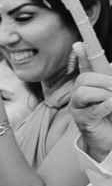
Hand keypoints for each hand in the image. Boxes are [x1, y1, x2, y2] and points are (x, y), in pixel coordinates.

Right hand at [71, 43, 111, 162]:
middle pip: (83, 79)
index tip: (79, 44)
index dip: (82, 56)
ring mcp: (78, 108)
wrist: (110, 141)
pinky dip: (106, 105)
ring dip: (102, 93)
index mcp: (89, 87)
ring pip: (82, 92)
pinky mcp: (82, 121)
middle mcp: (79, 95)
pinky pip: (94, 109)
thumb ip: (110, 82)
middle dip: (102, 80)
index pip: (84, 68)